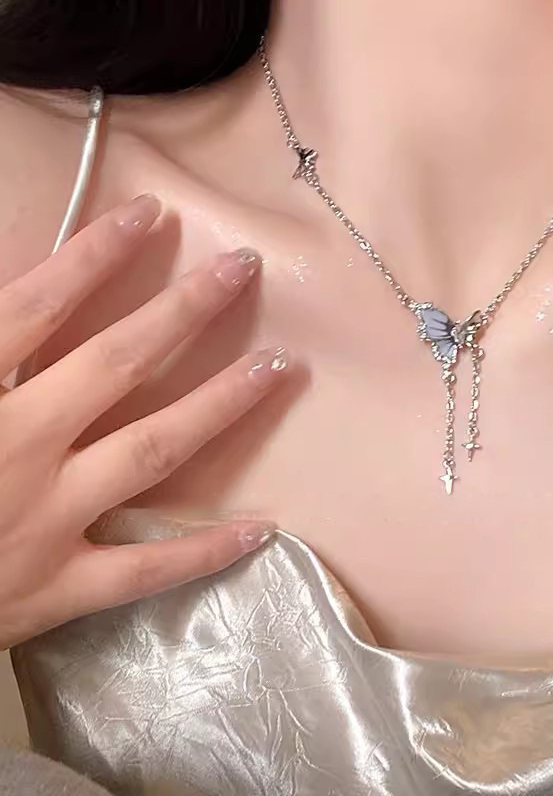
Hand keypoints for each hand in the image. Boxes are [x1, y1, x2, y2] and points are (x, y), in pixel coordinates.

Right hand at [0, 194, 286, 649]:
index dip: (95, 255)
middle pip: (116, 365)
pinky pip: (144, 570)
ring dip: (219, 405)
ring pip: (151, 452)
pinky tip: (263, 528)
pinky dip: (204, 552)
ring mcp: (44, 521)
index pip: (36, 306)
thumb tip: (19, 303)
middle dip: (183, 311)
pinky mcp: (59, 588)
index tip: (150, 214)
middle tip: (243, 268)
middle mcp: (14, 449)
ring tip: (277, 366)